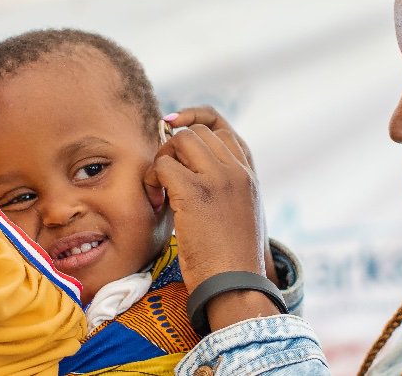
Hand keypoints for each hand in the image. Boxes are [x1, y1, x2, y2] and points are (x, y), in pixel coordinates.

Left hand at [146, 107, 280, 329]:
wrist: (235, 283)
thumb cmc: (232, 258)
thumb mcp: (239, 214)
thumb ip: (224, 188)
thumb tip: (189, 172)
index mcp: (248, 174)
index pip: (221, 126)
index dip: (195, 118)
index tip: (172, 124)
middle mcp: (236, 170)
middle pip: (196, 132)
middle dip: (172, 148)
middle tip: (163, 177)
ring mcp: (218, 178)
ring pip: (180, 141)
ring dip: (162, 161)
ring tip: (160, 190)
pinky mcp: (195, 192)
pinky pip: (164, 165)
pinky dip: (153, 178)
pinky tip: (157, 200)